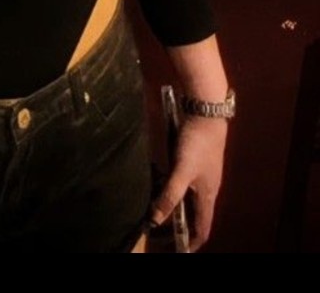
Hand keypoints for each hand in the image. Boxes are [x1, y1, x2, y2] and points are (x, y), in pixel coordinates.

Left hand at [150, 116, 227, 251]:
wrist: (206, 113)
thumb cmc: (196, 144)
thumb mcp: (181, 171)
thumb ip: (169, 195)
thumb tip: (155, 220)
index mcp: (208, 196)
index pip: (203, 228)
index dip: (193, 242)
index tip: (179, 250)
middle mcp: (209, 189)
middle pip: (196, 216)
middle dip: (181, 227)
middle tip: (161, 232)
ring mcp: (204, 175)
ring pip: (191, 200)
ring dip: (178, 209)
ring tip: (159, 212)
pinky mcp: (198, 161)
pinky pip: (187, 186)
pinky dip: (177, 193)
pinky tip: (164, 185)